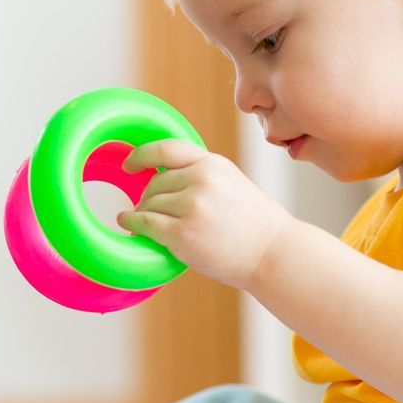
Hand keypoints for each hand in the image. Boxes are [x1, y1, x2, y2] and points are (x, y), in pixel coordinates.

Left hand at [117, 140, 290, 289]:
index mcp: (213, 164)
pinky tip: (129, 225)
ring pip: (148, 203)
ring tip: (143, 224)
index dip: (142, 155)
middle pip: (155, 183)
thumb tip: (163, 178)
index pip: (167, 149)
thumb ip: (203, 176)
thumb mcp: (232, 184)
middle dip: (148, 198)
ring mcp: (192, 205)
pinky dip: (132, 224)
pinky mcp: (183, 232)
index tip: (130, 164)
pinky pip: (145, 223)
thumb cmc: (255, 225)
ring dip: (142, 214)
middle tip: (149, 212)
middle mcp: (201, 179)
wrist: (274, 253)